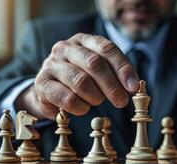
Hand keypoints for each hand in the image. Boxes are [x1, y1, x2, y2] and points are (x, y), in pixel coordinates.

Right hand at [16, 33, 138, 118]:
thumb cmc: (80, 79)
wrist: (49, 92)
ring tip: (98, 102)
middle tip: (121, 101)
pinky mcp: (42, 84)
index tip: (133, 87)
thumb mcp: (99, 72)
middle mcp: (65, 48)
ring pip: (81, 81)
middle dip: (112, 85)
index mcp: (83, 40)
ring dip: (96, 96)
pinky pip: (67, 98)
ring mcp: (51, 64)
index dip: (123, 68)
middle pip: (94, 63)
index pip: (107, 48)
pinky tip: (83, 108)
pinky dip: (80, 107)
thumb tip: (133, 86)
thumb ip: (116, 75)